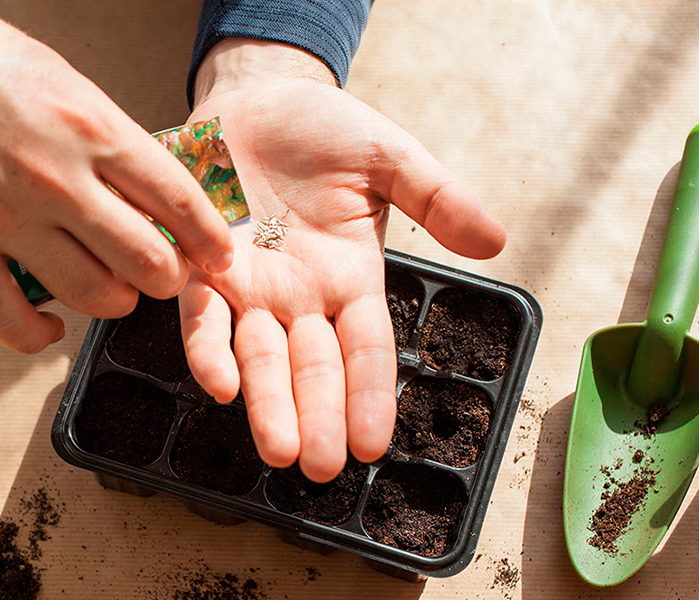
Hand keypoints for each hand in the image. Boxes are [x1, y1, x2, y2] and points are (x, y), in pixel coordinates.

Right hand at [0, 0, 232, 352]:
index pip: (179, 199)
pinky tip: (51, 322)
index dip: (210, 237)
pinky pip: (12, 321)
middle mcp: (56, 180)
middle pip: (148, 261)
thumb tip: (144, 180)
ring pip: (94, 297)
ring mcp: (4, 220)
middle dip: (167, 275)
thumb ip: (102, 135)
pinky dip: (40, 333)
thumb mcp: (54, 74)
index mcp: (88, 125)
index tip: (218, 253)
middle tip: (164, 271)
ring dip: (114, 301)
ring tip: (113, 288)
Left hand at [181, 41, 504, 481]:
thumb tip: (495, 241)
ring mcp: (251, 286)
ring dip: (267, 402)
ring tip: (279, 448)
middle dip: (316, 416)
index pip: (366, 350)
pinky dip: (208, 347)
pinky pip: (203, 315)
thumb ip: (438, 197)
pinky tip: (219, 382)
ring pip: (260, 355)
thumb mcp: (390, 159)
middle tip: (320, 467)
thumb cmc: (325, 130)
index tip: (373, 445)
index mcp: (351, 279)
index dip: (370, 395)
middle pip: (312, 367)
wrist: (257, 97)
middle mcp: (300, 296)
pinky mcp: (203, 265)